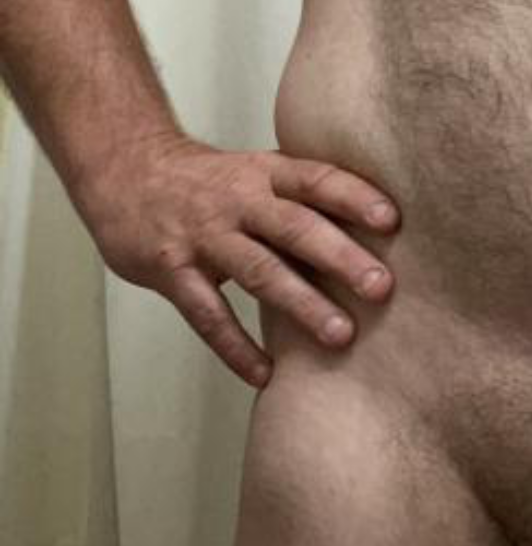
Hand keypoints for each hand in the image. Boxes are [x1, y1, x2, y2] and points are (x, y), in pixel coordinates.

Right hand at [90, 138, 401, 387]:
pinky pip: (207, 314)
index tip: (392, 221)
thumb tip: (373, 231)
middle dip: (341, 257)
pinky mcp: (171, 269)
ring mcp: (203, 235)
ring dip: (301, 304)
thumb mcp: (254, 172)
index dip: (353, 196)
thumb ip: (301, 199)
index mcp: (264, 173)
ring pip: (258, 270)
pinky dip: (236, 347)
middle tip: (383, 288)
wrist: (124, 171)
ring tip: (341, 336)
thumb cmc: (206, 181)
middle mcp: (237, 200)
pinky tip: (265, 374)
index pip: (315, 179)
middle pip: (295, 226)